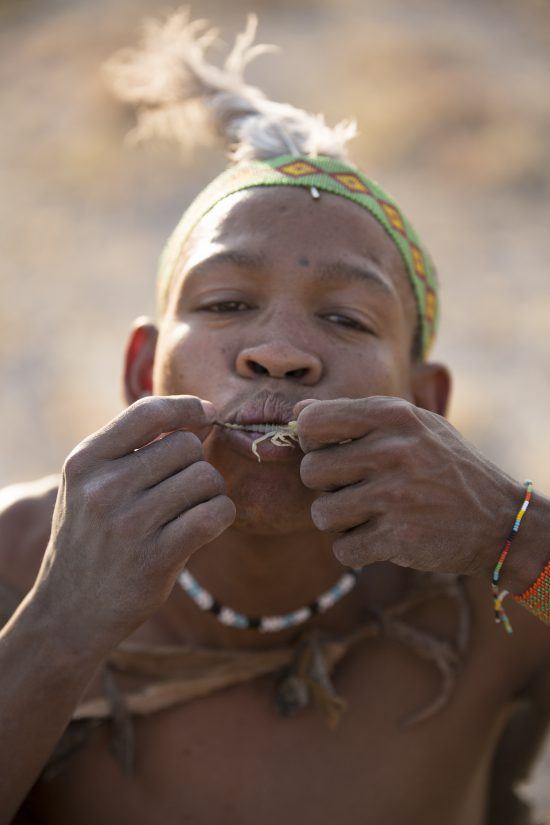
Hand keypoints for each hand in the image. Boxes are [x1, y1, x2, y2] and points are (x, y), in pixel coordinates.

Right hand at [33, 396, 234, 652]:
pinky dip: (222, 515)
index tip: (207, 414)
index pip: (148, 412)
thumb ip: (132, 450)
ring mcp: (129, 523)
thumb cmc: (92, 540)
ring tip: (191, 511)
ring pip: (205, 478)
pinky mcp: (155, 557)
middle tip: (185, 491)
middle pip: (186, 446)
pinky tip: (207, 526)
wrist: (70, 612)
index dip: (187, 406)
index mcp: (85, 461)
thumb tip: (200, 414)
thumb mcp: (90, 486)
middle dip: (196, 464)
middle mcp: (103, 487)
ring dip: (211, 493)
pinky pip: (215, 514)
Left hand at [294, 396, 522, 576]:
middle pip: (310, 472)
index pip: (311, 422)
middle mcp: (392, 451)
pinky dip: (356, 549)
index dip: (312, 441)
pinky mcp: (399, 538)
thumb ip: (354, 415)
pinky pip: (343, 549)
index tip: (331, 451)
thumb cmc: (442, 464)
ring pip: (321, 514)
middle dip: (326, 486)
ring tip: (369, 513)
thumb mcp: (410, 424)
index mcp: (392, 415)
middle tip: (355, 488)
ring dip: (340, 520)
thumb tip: (300, 411)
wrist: (497, 517)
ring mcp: (396, 496)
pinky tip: (381, 537)